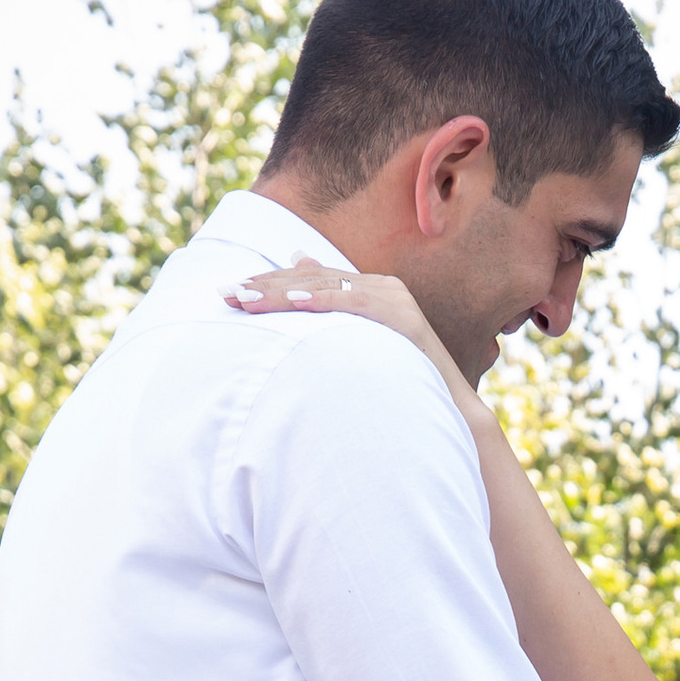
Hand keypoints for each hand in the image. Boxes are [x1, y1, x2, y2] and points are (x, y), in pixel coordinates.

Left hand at [225, 262, 478, 420]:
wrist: (453, 416)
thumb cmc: (404, 390)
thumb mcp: (362, 351)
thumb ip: (335, 315)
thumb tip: (297, 264)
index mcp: (370, 292)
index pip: (309, 279)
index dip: (269, 285)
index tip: (231, 295)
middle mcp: (382, 288)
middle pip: (313, 279)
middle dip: (266, 287)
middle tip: (226, 295)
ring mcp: (395, 300)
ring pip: (328, 288)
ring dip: (284, 293)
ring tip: (247, 300)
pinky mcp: (403, 318)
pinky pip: (356, 303)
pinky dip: (323, 300)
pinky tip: (293, 300)